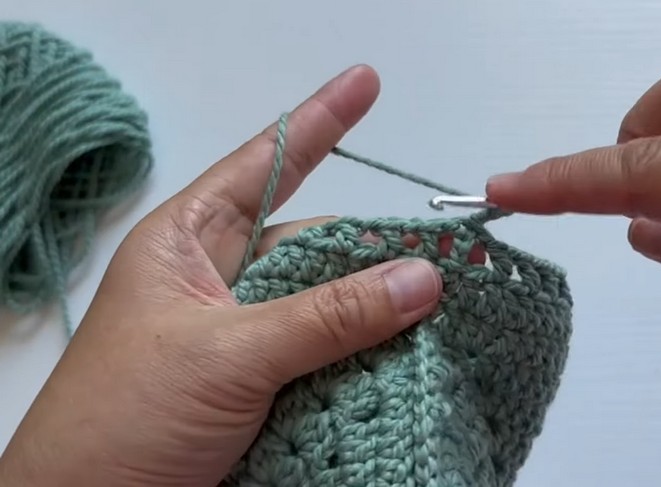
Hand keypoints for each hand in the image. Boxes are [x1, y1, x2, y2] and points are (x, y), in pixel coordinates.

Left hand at [0, 65, 443, 486]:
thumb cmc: (123, 420)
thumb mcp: (228, 355)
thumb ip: (329, 315)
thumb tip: (422, 275)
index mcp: (188, 245)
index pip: (264, 166)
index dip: (318, 122)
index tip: (366, 82)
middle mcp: (220, 283)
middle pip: (314, 244)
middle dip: (376, 249)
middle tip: (449, 255)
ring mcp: (244, 338)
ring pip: (329, 305)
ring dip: (378, 313)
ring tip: (444, 311)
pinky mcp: (263, 388)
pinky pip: (329, 357)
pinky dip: (366, 358)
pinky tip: (408, 358)